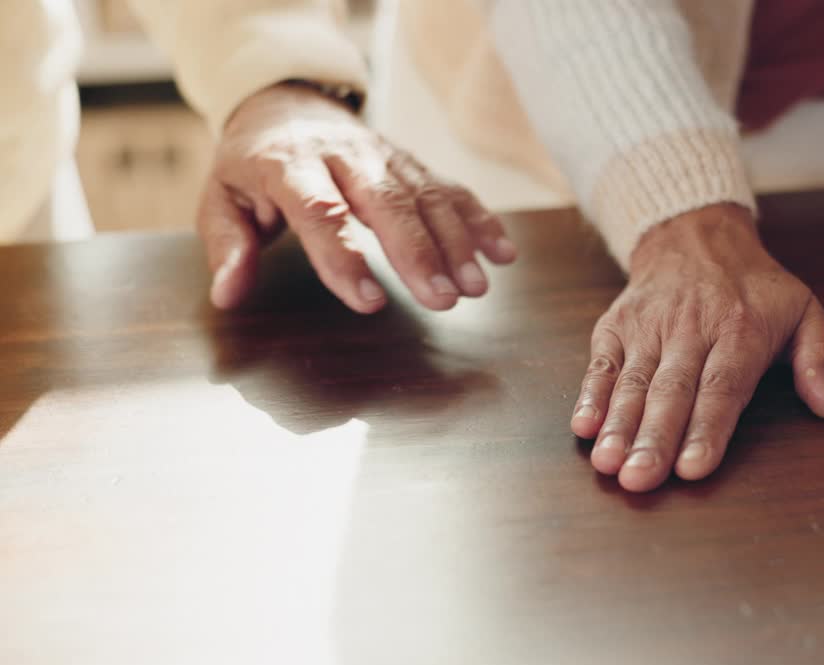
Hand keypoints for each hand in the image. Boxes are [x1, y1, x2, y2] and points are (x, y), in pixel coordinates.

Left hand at [199, 82, 514, 312]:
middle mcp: (345, 156)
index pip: (320, 210)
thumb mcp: (221, 200)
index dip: (345, 256)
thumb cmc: (253, 166)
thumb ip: (228, 246)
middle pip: (387, 204)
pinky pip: (452, 189)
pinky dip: (481, 220)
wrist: (288, 105)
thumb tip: (229, 294)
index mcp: (290, 165)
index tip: (368, 301)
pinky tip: (503, 254)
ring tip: (475, 288)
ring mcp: (386, 157)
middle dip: (418, 254)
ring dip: (457, 243)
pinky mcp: (413, 164)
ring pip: (427, 197)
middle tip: (442, 300)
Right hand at [570, 204, 823, 491]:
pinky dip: (591, 395)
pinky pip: (601, 365)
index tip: (693, 468)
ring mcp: (648, 328)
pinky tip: (583, 427)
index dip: (707, 429)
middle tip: (641, 479)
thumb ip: (819, 358)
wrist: (694, 235)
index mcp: (740, 331)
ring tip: (609, 465)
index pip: (722, 388)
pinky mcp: (616, 327)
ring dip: (619, 426)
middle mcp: (690, 330)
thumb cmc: (753, 287)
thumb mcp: (802, 310)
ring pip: (633, 383)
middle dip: (654, 439)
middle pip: (671, 392)